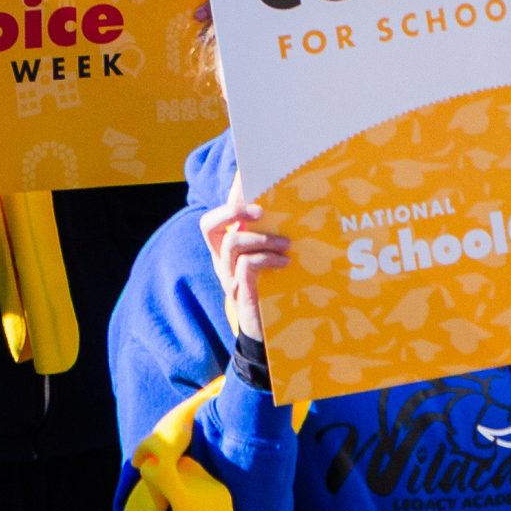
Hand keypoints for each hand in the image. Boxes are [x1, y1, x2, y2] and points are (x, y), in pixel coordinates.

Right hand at [202, 188, 288, 342]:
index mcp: (227, 248)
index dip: (229, 194)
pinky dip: (266, 258)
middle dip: (232, 211)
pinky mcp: (240, 291)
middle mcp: (222, 260)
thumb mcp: (274, 261)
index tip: (246, 175)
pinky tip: (284, 262)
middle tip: (260, 210)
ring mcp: (228, 276)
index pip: (221, 214)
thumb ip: (276, 241)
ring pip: (231, 243)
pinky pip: (245, 265)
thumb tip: (302, 213)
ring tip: (286, 244)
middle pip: (208, 225)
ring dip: (261, 238)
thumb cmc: (275, 293)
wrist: (268, 335)